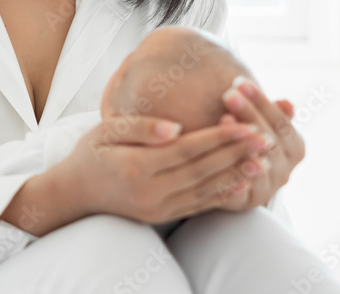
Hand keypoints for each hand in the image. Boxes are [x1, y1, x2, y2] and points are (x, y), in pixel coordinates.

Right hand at [60, 114, 269, 223]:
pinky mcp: (162, 216)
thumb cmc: (90, 153)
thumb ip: (140, 127)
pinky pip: (198, 205)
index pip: (186, 150)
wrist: (75, 192)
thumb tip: (175, 127)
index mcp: (135, 166)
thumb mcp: (105, 130)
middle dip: (235, 153)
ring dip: (236, 175)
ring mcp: (157, 207)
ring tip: (263, 160)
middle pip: (201, 170)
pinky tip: (241, 183)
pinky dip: (222, 194)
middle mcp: (149, 191)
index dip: (217, 138)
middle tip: (264, 137)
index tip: (244, 124)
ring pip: (204, 190)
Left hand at [214, 79, 304, 210]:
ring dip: (242, 142)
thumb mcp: (258, 123)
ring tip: (224, 120)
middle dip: (250, 115)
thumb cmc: (244, 140)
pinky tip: (218, 155)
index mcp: (293, 150)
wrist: (224, 176)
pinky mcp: (242, 203)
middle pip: (270, 142)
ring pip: (257, 165)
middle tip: (229, 94)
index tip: (240, 82)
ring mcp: (265, 189)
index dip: (262, 103)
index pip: (283, 124)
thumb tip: (288, 103)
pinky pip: (238, 189)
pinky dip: (231, 172)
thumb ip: (270, 113)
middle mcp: (284, 171)